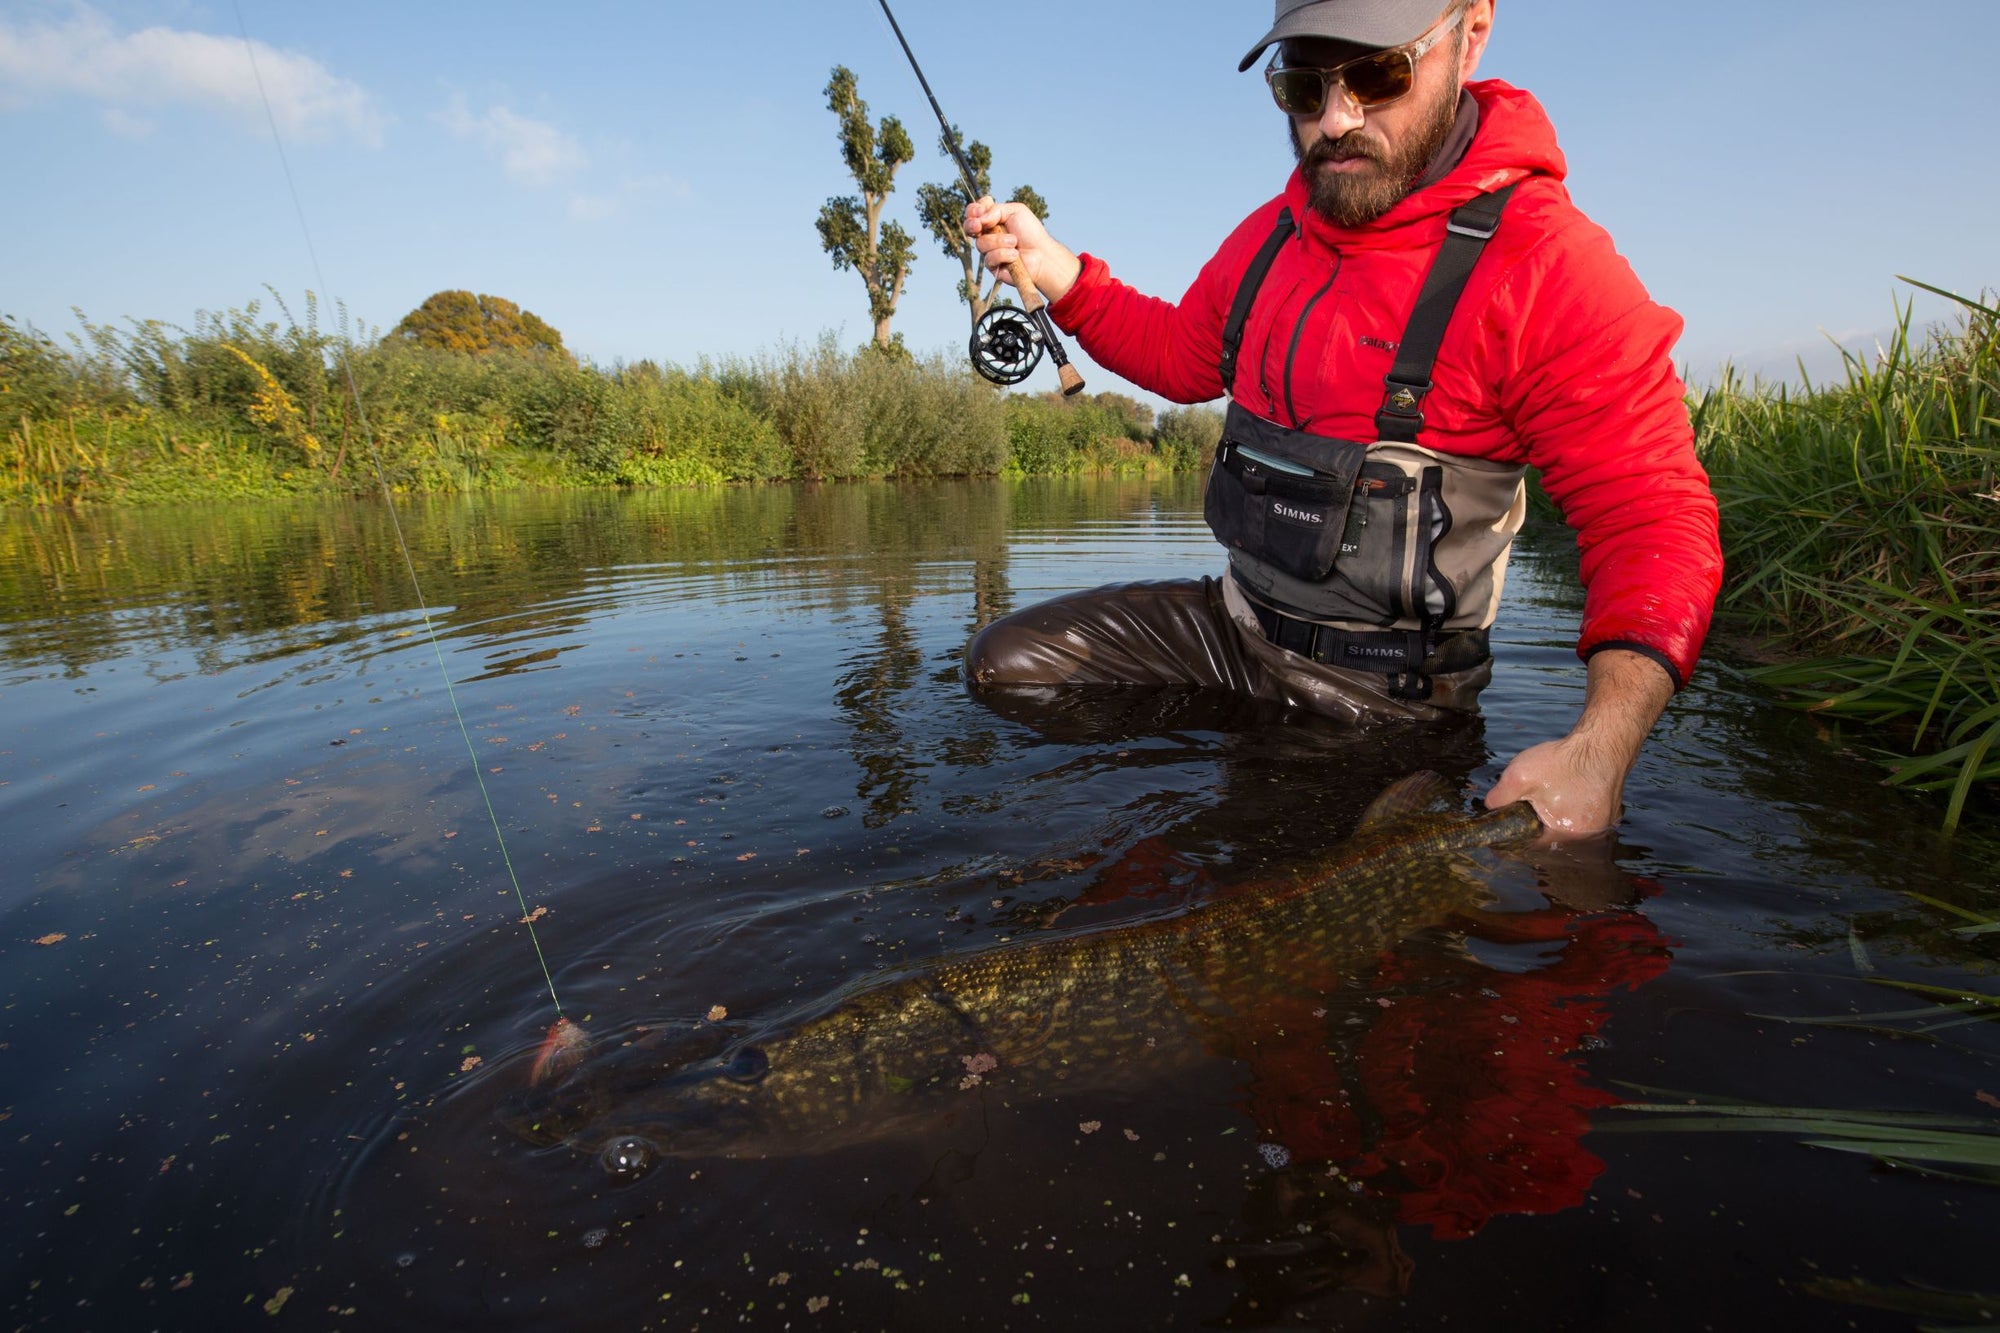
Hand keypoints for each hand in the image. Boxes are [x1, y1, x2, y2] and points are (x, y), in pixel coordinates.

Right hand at [963, 196, 1082, 304]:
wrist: (1042, 255)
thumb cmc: (1031, 232)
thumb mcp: (1016, 211)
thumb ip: (996, 210)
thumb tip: (979, 219)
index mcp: (992, 219)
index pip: (974, 212)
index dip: (973, 210)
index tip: (978, 211)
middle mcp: (988, 235)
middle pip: (969, 228)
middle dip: (972, 225)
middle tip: (979, 225)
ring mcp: (989, 251)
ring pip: (981, 243)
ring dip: (999, 241)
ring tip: (1015, 242)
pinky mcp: (992, 267)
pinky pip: (989, 258)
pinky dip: (1003, 254)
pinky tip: (1015, 256)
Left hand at [1484, 648, 1676, 839]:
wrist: (1603, 742)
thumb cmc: (1565, 761)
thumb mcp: (1520, 776)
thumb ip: (1500, 797)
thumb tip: (1490, 807)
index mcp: (1565, 834)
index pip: (1533, 847)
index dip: (1515, 838)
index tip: (1505, 830)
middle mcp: (1588, 836)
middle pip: (1553, 840)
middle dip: (1537, 827)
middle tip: (1527, 810)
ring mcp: (1603, 825)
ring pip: (1571, 829)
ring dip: (1556, 819)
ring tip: (1548, 799)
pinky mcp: (1610, 813)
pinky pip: (1586, 819)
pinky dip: (1574, 811)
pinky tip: (1567, 794)